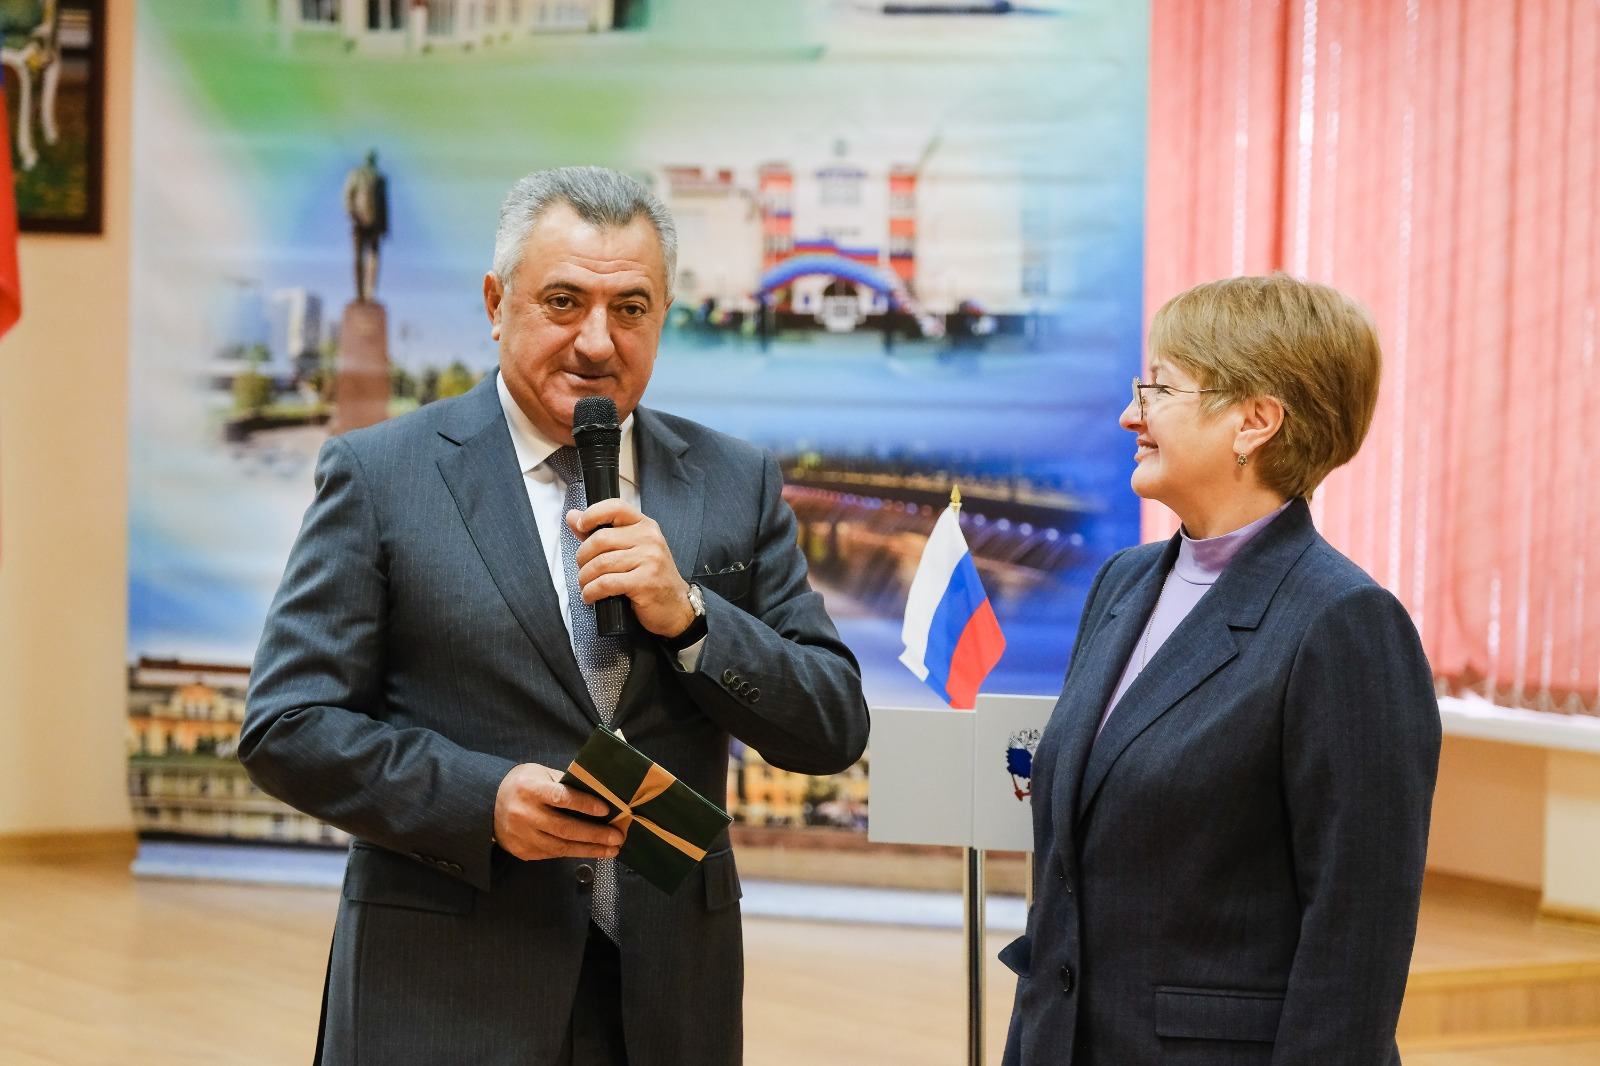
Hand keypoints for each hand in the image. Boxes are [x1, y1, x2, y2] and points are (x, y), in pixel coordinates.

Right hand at [493, 763, 623, 861]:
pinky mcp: (523, 851)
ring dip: (589, 849)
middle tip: (617, 837)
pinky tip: (590, 850)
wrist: (487, 804)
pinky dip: (573, 852)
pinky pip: (552, 854)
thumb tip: (598, 791)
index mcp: (530, 789)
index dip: (585, 804)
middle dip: (594, 834)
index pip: (561, 797)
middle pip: (564, 828)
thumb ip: (565, 782)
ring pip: (560, 847)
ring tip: (611, 850)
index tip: (606, 810)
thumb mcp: (540, 773)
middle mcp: (524, 814)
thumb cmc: (522, 784)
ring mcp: (522, 836)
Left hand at [567, 499, 696, 637]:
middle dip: (582, 557)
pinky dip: (591, 591)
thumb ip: (600, 532)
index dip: (592, 514)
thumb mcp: (630, 550)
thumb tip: (572, 516)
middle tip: (582, 570)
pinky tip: (590, 596)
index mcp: (645, 526)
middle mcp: (649, 539)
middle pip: (600, 539)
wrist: (676, 606)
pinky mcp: (644, 582)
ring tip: (585, 586)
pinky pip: (606, 583)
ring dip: (585, 578)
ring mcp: (649, 560)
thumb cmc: (650, 577)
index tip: (581, 527)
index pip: (615, 507)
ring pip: (600, 563)